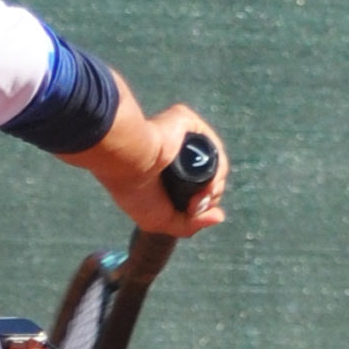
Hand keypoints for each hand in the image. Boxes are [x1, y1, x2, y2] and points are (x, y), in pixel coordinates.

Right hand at [86, 102, 227, 245]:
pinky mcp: (189, 124)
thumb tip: (220, 216)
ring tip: (199, 196)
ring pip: (215, 165)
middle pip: (210, 178)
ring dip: (215, 186)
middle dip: (209, 197)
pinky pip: (214, 148)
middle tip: (194, 205)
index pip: (197, 189)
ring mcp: (183, 139)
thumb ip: (189, 224)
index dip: (202, 204)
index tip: (191, 211)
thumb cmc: (136, 193)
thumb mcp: (161, 221)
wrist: (129, 164)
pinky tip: (208, 180)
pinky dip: (218, 167)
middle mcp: (175, 155)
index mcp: (166, 174)